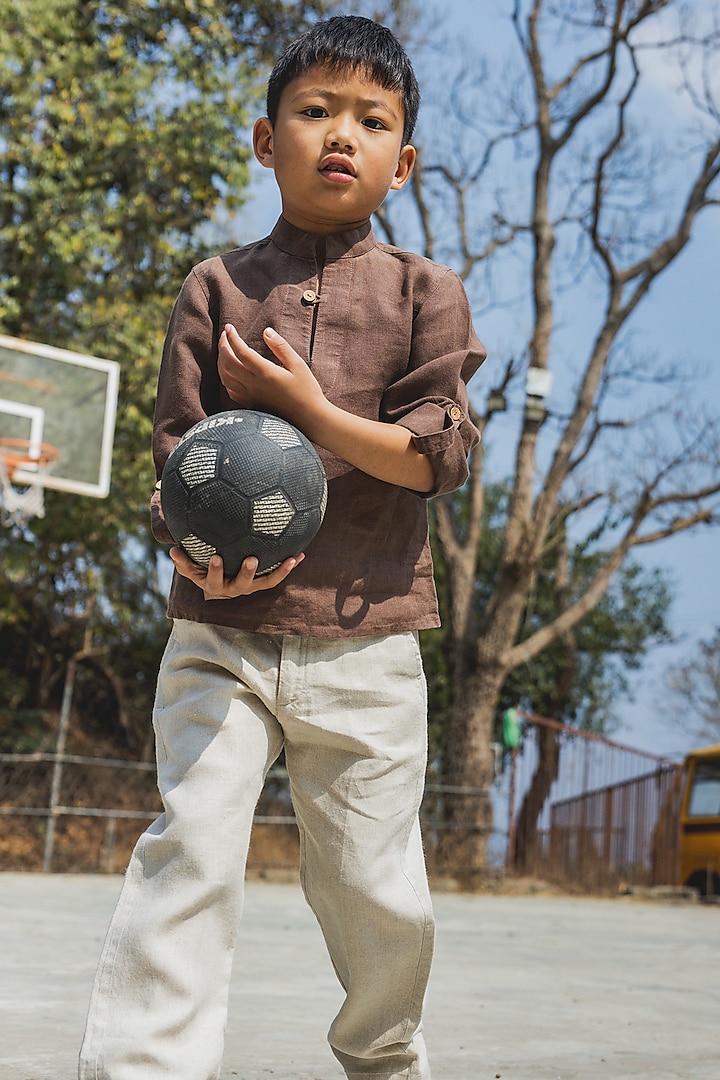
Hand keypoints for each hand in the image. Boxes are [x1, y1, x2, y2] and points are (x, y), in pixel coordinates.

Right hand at [169, 546, 303, 598]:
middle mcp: (234, 589)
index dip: (214, 570)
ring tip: (290, 559)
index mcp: (215, 585)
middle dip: (247, 572)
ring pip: (265, 582)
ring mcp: (251, 586)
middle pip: (241, 584)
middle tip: (252, 558)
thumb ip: (183, 561)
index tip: (215, 557)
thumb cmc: (202, 568)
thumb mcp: (191, 566)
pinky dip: (288, 566)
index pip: (213, 579)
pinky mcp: (263, 582)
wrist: (220, 579)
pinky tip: (300, 554)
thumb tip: (172, 550)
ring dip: (278, 572)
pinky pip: (277, 575)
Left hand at [218, 324, 326, 425]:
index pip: (241, 351)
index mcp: (266, 373)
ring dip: (220, 362)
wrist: (309, 419)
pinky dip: (225, 379)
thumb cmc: (307, 391)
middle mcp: (254, 385)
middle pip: (227, 363)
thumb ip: (281, 347)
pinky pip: (231, 391)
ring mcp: (250, 397)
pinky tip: (230, 373)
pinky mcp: (251, 406)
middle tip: (225, 335)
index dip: (232, 337)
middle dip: (223, 346)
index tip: (229, 327)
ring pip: (225, 378)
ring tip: (224, 351)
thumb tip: (266, 331)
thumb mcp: (298, 365)